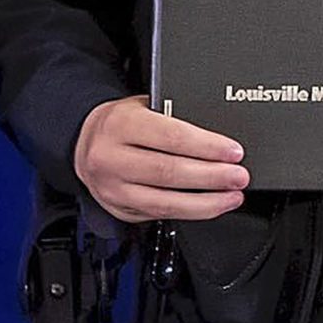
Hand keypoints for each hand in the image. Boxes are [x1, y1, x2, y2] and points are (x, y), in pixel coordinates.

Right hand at [74, 95, 247, 221]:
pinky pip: (159, 216)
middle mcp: (111, 158)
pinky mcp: (119, 210)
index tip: (233, 152)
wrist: (83, 141)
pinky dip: (190, 213)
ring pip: (165, 202)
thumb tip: (218, 137)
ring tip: (232, 196)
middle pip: (169, 172)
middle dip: (212, 177)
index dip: (207, 147)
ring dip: (205, 203)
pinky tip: (209, 206)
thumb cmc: (121, 122)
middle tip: (239, 176)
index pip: (171, 137)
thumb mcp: (143, 106)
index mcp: (120, 125)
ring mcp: (113, 189)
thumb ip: (173, 117)